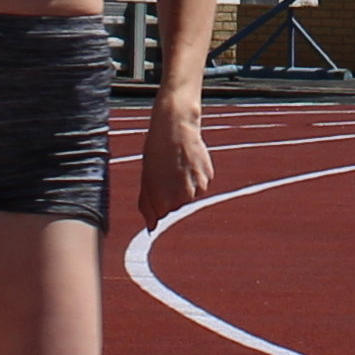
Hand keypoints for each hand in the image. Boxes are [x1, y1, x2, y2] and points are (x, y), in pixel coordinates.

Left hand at [140, 97, 214, 220]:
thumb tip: (151, 227)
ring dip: (184, 187)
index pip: (162, 217)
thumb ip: (147, 206)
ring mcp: (198, 188)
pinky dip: (194, 178)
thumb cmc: (156, 152)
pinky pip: (200, 185)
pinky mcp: (208, 178)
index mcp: (164, 202)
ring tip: (177, 167)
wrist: (175, 127)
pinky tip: (187, 163)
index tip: (157, 191)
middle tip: (166, 175)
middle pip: (177, 208)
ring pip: (190, 196)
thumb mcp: (145, 179)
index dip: (158, 204)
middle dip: (171, 197)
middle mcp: (183, 198)